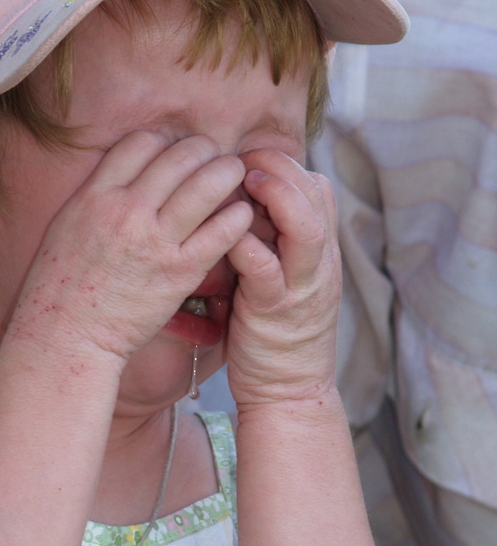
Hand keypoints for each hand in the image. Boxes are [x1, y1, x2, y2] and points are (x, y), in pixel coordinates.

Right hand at [11, 131, 253, 359]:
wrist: (65, 335)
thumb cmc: (61, 285)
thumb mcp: (67, 225)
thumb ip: (98, 195)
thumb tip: (128, 173)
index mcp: (95, 196)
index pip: (142, 142)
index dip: (166, 142)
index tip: (175, 154)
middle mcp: (126, 211)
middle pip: (181, 155)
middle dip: (204, 150)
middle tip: (214, 158)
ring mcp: (155, 241)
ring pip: (208, 183)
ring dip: (228, 172)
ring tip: (233, 176)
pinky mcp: (179, 273)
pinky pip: (222, 230)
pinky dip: (237, 215)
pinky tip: (239, 215)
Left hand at [225, 149, 340, 407]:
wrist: (288, 391)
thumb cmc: (272, 331)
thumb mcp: (280, 278)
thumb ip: (268, 243)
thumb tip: (234, 205)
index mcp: (317, 251)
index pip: (315, 189)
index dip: (286, 165)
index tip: (250, 155)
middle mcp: (317, 263)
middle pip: (315, 195)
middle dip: (281, 166)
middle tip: (244, 154)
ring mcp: (301, 286)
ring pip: (305, 227)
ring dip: (277, 196)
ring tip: (247, 177)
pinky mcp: (276, 311)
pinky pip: (269, 270)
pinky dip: (251, 246)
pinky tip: (228, 233)